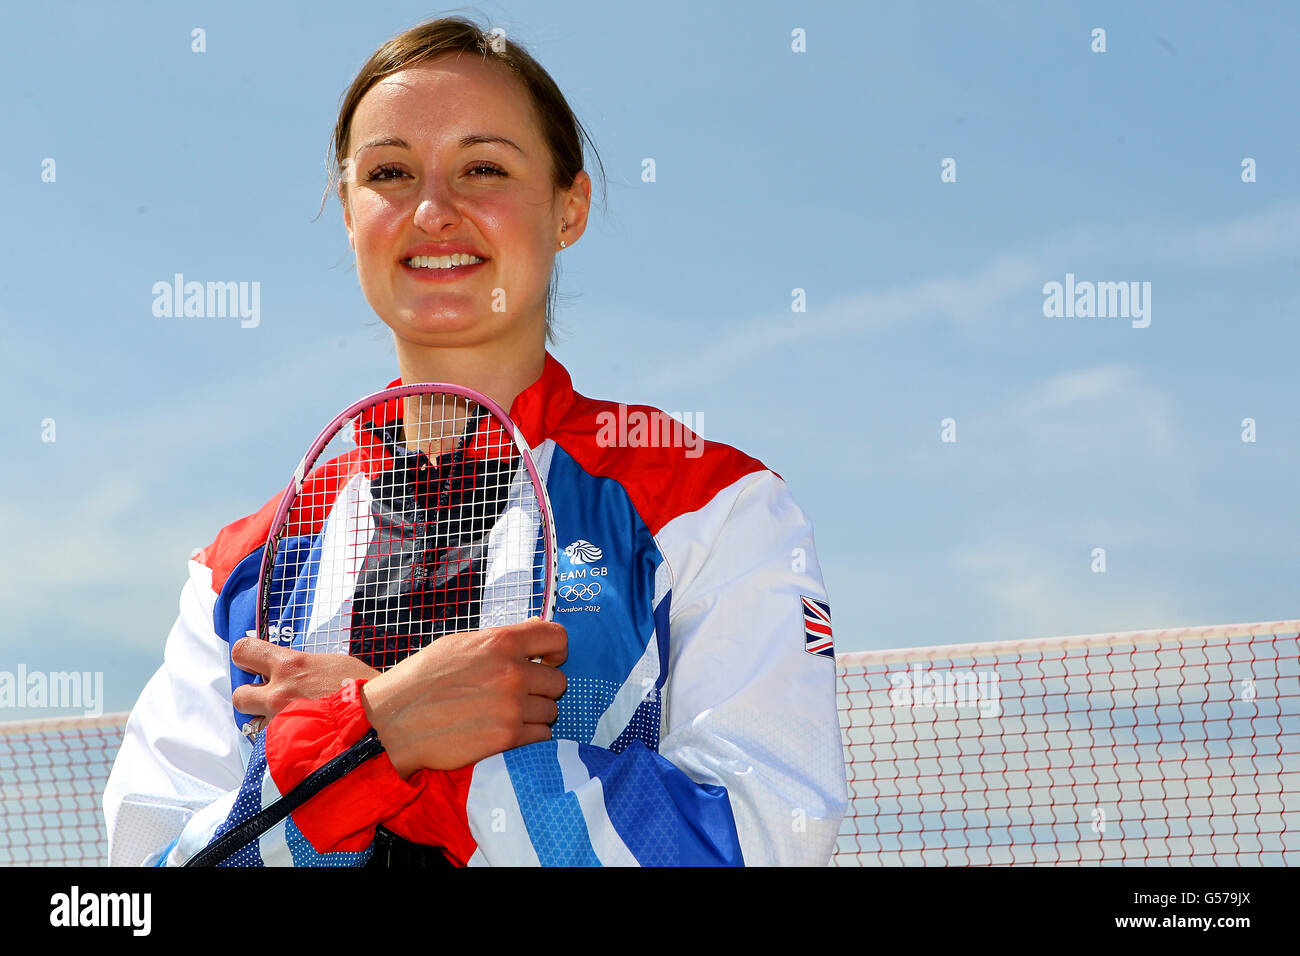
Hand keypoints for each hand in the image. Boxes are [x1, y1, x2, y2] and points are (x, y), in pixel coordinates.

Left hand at [232, 637, 380, 732]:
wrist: (378, 716)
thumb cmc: (363, 687)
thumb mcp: (331, 663)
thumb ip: (303, 667)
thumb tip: (295, 671)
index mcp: (291, 665)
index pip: (244, 651)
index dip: (246, 658)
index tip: (253, 663)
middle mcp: (280, 692)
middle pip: (240, 695)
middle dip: (251, 696)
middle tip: (268, 697)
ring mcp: (282, 721)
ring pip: (256, 724)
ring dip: (269, 721)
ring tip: (293, 721)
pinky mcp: (288, 745)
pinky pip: (273, 744)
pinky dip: (284, 740)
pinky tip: (302, 737)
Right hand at [359, 617, 567, 777]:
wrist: (393, 721)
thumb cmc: (422, 680)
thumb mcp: (459, 644)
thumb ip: (500, 641)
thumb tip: (535, 632)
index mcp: (501, 643)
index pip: (556, 637)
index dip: (557, 651)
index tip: (549, 661)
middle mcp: (512, 672)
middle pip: (558, 681)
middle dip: (542, 689)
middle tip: (518, 695)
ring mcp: (512, 707)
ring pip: (551, 711)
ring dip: (535, 715)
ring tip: (505, 715)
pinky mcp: (507, 739)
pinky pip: (541, 736)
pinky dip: (529, 736)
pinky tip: (505, 732)